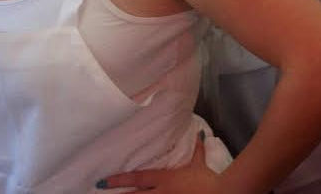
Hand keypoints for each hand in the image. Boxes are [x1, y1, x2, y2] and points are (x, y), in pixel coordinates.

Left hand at [97, 131, 220, 191]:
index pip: (138, 179)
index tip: (103, 182)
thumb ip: (197, 149)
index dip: (119, 180)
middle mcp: (161, 193)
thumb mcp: (199, 163)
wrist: (220, 193)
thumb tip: (198, 133)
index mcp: (165, 179)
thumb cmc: (207, 179)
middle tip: (100, 193)